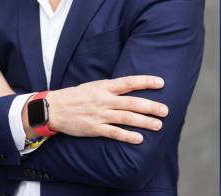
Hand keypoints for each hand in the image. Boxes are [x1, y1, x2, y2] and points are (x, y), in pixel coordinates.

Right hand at [26, 76, 167, 143]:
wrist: (54, 109)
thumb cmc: (76, 96)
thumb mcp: (93, 86)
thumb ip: (111, 88)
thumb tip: (130, 87)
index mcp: (104, 87)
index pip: (129, 82)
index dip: (146, 81)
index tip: (161, 83)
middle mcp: (104, 100)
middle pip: (132, 102)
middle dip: (151, 106)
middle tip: (166, 110)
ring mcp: (100, 114)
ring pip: (126, 118)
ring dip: (144, 122)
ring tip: (158, 125)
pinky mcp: (94, 128)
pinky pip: (114, 133)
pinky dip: (127, 136)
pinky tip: (139, 139)